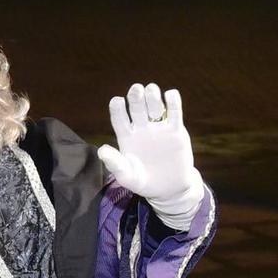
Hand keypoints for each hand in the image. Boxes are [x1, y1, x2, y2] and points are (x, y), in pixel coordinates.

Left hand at [96, 83, 204, 231]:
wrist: (169, 188)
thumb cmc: (143, 182)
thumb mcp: (128, 176)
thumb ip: (116, 164)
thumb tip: (102, 150)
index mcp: (126, 136)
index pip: (119, 118)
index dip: (117, 108)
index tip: (117, 100)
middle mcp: (141, 128)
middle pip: (136, 107)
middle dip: (136, 97)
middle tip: (136, 89)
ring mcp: (158, 128)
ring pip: (154, 106)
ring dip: (152, 96)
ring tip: (151, 90)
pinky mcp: (176, 131)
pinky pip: (174, 112)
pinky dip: (173, 102)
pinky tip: (170, 94)